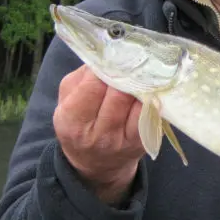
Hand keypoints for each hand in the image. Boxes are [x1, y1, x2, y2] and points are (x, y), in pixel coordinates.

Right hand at [53, 65, 145, 203]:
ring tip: (142, 71)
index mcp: (72, 121)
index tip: (112, 57)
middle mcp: (98, 134)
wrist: (97, 163)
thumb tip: (106, 56)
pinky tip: (150, 88)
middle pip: (119, 94)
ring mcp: (124, 140)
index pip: (93, 87)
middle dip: (126, 74)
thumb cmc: (80, 123)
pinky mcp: (144, 141)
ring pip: (138, 102)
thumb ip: (81, 78)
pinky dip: (152, 97)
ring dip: (142, 83)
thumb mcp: (67, 101)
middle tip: (131, 61)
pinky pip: (151, 112)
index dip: (105, 68)